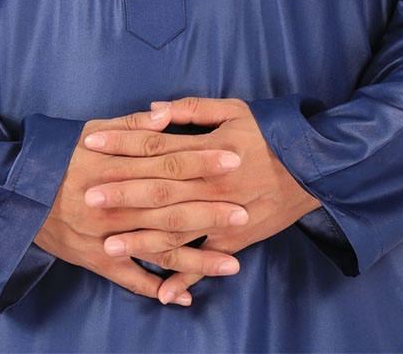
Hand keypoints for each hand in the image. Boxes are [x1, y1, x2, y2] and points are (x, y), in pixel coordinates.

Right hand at [34, 104, 249, 305]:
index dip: (200, 160)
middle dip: (208, 209)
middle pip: (168, 204)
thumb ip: (130, 126)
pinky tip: (186, 296)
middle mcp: (113, 202)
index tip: (232, 159)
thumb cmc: (61, 156)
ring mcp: (106, 235)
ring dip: (195, 257)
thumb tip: (165, 116)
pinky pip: (129, 278)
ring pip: (156, 247)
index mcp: (114, 165)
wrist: (16, 195)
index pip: (165, 161)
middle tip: (243, 210)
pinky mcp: (96, 260)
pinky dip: (157, 288)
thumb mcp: (91, 131)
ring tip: (232, 264)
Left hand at [83, 96, 321, 304]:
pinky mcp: (235, 239)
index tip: (91, 146)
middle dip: (122, 194)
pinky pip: (207, 261)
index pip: (155, 146)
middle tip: (88, 199)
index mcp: (207, 150)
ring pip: (177, 230)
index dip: (122, 144)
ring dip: (142, 240)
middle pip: (159, 189)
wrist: (314, 167)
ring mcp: (222, 216)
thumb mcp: (234, 109)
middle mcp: (210, 185)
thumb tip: (152, 110)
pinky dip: (186, 278)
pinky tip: (161, 293)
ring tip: (108, 246)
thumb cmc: (270, 132)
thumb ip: (192, 109)